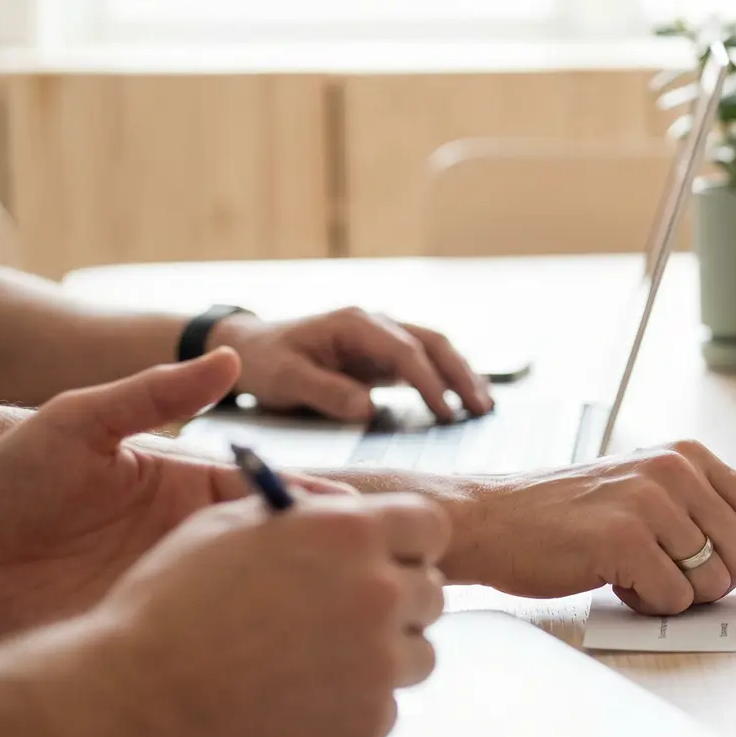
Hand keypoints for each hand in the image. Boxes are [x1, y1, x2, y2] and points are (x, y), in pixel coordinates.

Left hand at [0, 349, 346, 638]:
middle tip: (382, 576)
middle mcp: (193, 544)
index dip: (325, 509)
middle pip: (282, 555)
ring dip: (300, 610)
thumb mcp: (78, 423)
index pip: (277, 497)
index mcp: (191, 490)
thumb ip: (154, 391)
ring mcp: (175, 592)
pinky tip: (279, 660)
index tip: (369, 522)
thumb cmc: (5, 479)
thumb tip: (230, 358)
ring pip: (258, 605)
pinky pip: (210, 647)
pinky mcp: (147, 636)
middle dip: (332, 565)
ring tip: (346, 620)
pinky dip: (249, 655)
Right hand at [92, 492, 448, 736]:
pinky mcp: (368, 721)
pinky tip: (299, 703)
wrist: (130, 700)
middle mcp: (377, 591)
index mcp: (349, 533)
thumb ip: (302, 513)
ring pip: (420, 653)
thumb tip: (343, 508)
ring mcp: (378, 661)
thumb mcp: (228, 526)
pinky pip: (387, 707)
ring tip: (315, 662)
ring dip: (383, 657)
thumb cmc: (167, 607)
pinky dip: (353, 708)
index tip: (389, 560)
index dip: (408, 544)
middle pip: (430, 592)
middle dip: (395, 602)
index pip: (429, 527)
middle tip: (341, 618)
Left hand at [209, 307, 492, 422]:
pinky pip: (425, 362)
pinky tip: (466, 398)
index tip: (444, 412)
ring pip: (435, 350)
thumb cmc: (265, 362)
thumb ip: (325, 391)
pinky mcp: (383, 356)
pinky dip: (449, 378)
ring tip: (484, 406)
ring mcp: (382, 338)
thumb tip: (368, 409)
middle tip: (481, 409)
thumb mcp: (284, 379)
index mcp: (355, 324)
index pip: (404, 351)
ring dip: (462, 375)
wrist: (251, 348)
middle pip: (432, 343)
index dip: (428, 382)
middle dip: (460, 375)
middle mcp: (376, 324)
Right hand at [437, 440, 735, 614]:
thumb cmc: (569, 517)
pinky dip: (646, 602)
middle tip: (659, 569)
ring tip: (628, 568)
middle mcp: (679, 471)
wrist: (492, 518)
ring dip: (675, 592)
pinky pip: (671, 598)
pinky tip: (611, 578)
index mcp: (690, 458)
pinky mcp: (626, 537)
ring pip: (712, 582)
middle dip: (712, 582)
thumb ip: (713, 522)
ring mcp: (653, 502)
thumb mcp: (650, 502)